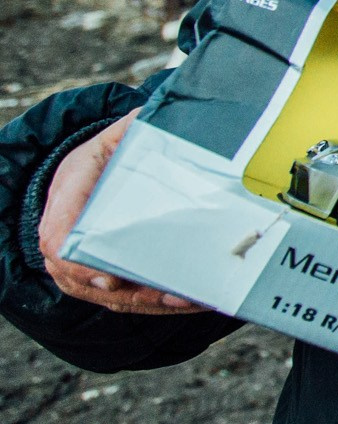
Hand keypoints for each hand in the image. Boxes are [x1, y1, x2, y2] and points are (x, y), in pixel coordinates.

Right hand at [38, 109, 200, 314]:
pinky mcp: (101, 276)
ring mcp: (78, 263)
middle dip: (134, 291)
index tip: (111, 278)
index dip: (81, 263)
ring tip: (190, 302)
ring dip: (150, 303)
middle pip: (89, 279)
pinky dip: (153, 304)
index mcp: (66, 197)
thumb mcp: (116, 135)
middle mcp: (64, 237)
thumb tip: (159, 119)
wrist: (90, 173)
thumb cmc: (106, 154)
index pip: (60, 240)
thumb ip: (135, 130)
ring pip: (110, 295)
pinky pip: (123, 298)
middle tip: (174, 295)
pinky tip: (187, 303)